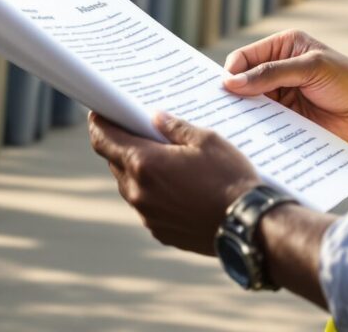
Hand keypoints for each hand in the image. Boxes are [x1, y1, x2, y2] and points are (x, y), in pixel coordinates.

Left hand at [88, 111, 259, 257]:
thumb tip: (154, 117)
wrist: (249, 226)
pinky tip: (173, 187)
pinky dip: (152, 194)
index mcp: (144, 163)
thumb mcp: (206, 140)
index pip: (104, 140)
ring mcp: (148, 214)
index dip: (98, 124)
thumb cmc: (230, 179)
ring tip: (159, 159)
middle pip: (115, 162)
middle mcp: (139, 191)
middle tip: (136, 132)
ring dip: (137, 171)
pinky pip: (146, 206)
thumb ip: (174, 127)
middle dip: (122, 145)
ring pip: (130, 186)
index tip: (98, 114)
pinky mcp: (160, 231)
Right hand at [222, 30, 347, 154]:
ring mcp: (281, 98)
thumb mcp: (310, 68)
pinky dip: (257, 130)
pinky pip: (264, 125)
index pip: (244, 57)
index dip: (232, 71)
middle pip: (243, 82)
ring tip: (233, 125)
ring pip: (251, 105)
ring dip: (244, 114)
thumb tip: (232, 82)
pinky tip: (249, 136)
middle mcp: (278, 72)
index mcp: (282, 48)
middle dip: (234, 94)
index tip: (224, 89)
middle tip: (219, 109)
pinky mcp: (287, 121)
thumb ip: (271, 73)